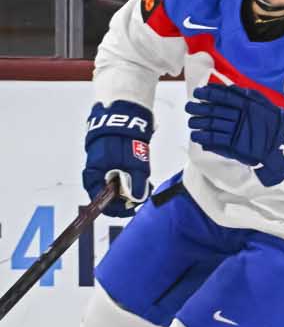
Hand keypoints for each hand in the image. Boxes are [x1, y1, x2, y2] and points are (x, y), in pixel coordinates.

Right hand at [83, 100, 153, 217]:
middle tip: (142, 198)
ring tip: (145, 187)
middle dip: (125, 200)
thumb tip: (137, 200)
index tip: (131, 210)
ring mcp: (102, 167)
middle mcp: (95, 174)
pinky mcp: (110, 162)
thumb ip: (136, 183)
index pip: (100, 202)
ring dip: (129, 190)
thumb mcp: (134, 163)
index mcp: (94, 176)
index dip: (117, 209)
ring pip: (114, 187)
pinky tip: (142, 179)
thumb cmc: (124, 139)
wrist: (121, 116)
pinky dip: (129, 180)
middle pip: (108, 196)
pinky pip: (117, 176)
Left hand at [187, 82, 283, 186]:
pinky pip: (213, 139)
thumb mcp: (262, 102)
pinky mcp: (233, 144)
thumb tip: (227, 87)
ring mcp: (236, 130)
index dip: (207, 93)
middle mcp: (240, 115)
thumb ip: (245, 94)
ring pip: (210, 124)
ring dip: (197, 122)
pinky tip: (196, 135)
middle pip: (212, 110)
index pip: (222, 96)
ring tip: (191, 122)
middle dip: (197, 108)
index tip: (198, 92)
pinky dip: (202, 137)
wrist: (281, 143)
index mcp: (247, 104)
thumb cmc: (272, 122)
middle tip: (189, 107)